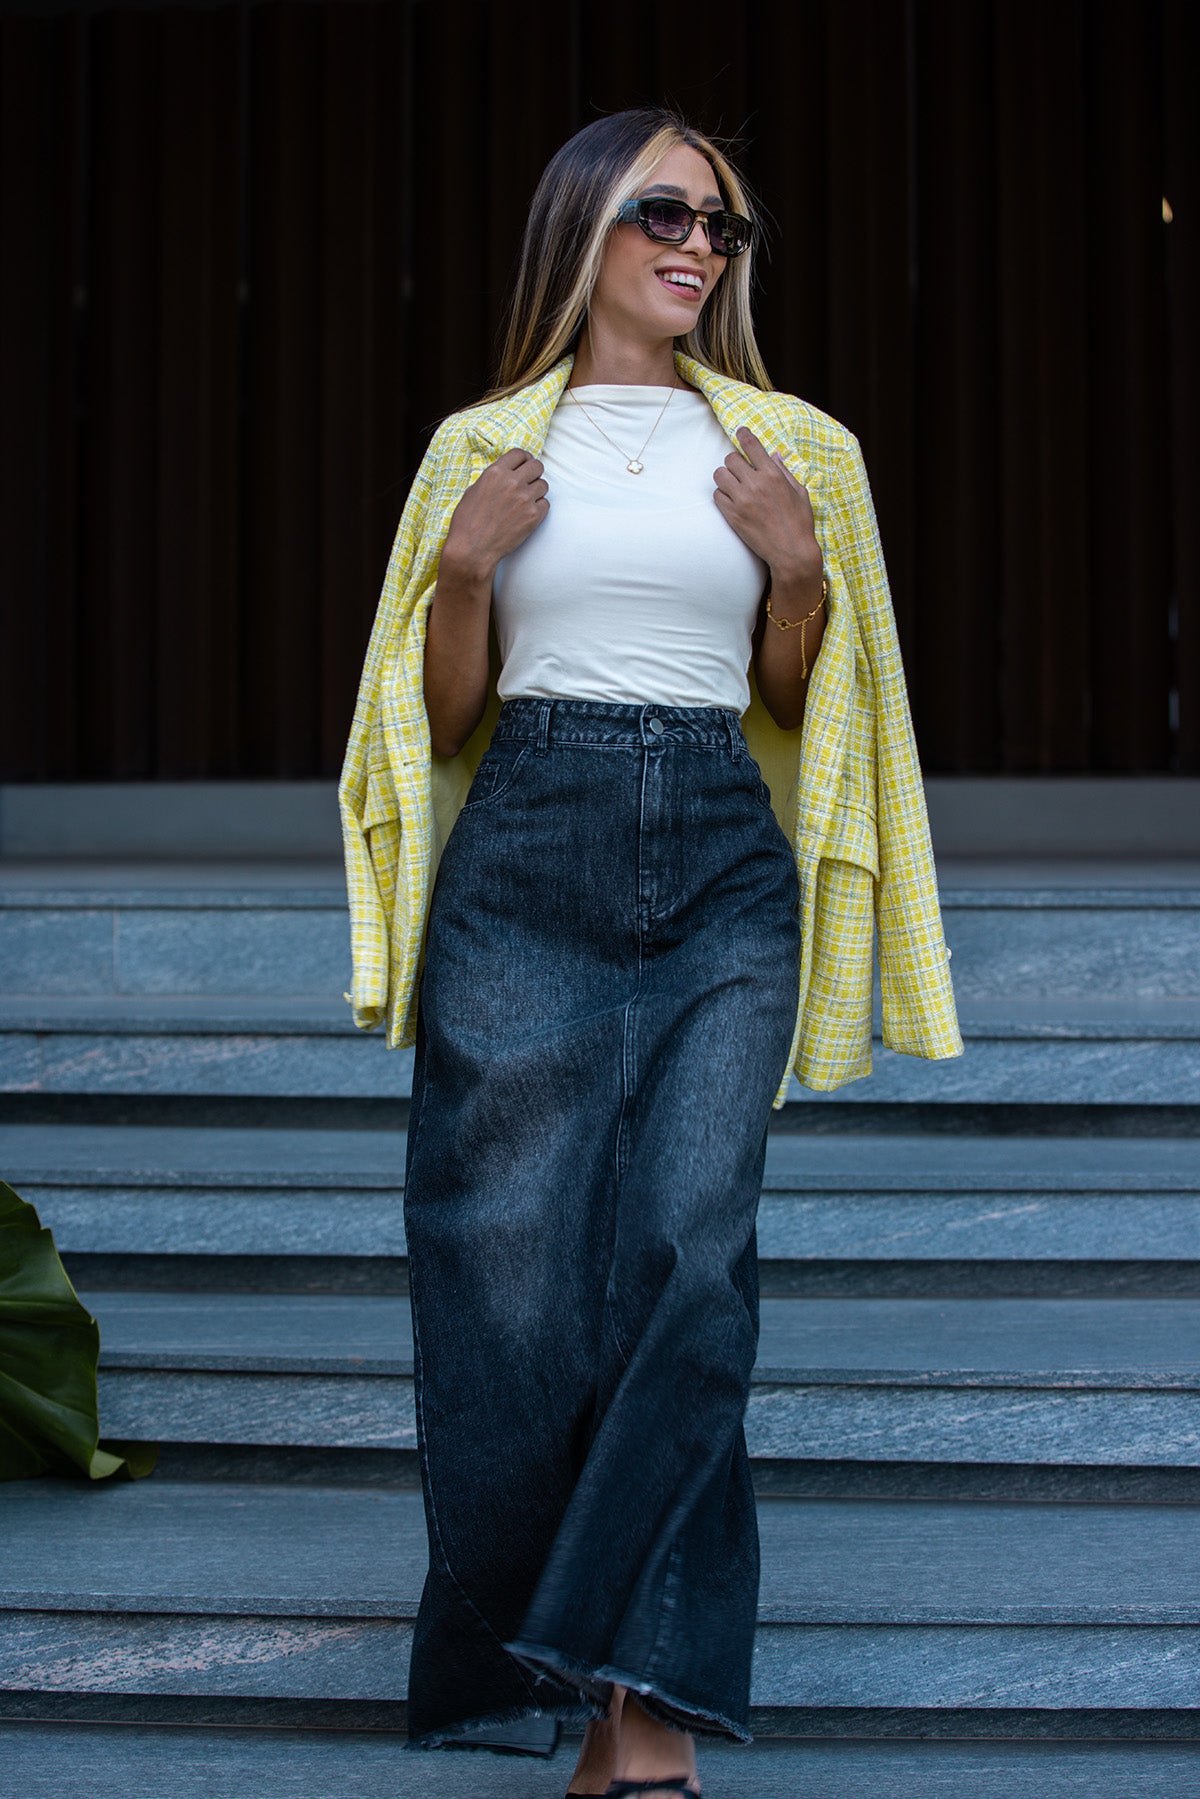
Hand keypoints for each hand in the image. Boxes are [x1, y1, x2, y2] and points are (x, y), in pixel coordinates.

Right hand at [441, 448, 548, 582]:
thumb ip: (491, 479)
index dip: (523, 459)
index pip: (519, 454)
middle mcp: (512, 482)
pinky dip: (539, 508)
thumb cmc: (467, 522)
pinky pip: (546, 504)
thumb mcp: (473, 491)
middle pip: (537, 466)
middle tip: (529, 481)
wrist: (473, 550)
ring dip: (537, 491)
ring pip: (543, 485)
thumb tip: (504, 474)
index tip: (524, 465)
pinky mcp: (533, 516)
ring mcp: (525, 499)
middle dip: (534, 472)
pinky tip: (528, 514)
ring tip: (526, 501)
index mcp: (495, 473)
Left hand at [713, 427, 822, 584]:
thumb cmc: (799, 522)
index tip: (740, 431)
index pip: (752, 445)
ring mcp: (742, 500)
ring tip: (734, 486)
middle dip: (735, 462)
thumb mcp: (799, 492)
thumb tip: (773, 455)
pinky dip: (722, 495)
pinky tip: (732, 501)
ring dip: (726, 477)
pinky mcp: (733, 516)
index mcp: (773, 475)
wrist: (791, 552)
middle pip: (731, 458)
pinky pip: (717, 495)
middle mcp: (756, 484)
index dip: (744, 434)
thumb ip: (784, 472)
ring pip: (720, 475)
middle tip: (741, 472)